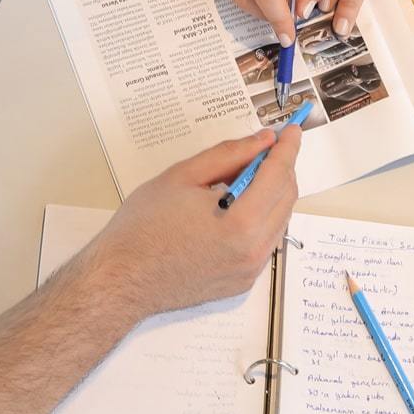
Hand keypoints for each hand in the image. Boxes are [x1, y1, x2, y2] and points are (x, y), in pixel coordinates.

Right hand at [86, 126, 302, 317]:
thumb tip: (261, 141)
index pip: (278, 176)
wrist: (121, 279)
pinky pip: (265, 243)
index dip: (287, 148)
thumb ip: (228, 155)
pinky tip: (236, 206)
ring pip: (279, 222)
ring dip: (272, 194)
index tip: (292, 130)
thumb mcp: (182, 176)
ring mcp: (249, 272)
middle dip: (282, 168)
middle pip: (286, 199)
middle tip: (266, 148)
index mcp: (241, 224)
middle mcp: (253, 252)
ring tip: (244, 176)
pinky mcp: (241, 283)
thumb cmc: (142, 228)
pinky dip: (260, 218)